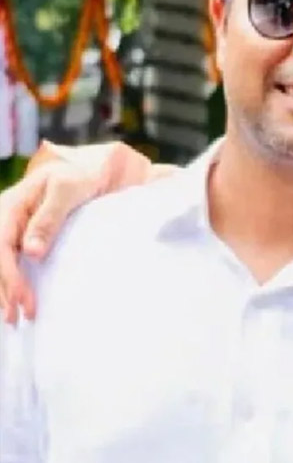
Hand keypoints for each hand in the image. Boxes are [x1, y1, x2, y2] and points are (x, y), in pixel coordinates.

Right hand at [0, 159, 102, 323]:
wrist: (88, 170)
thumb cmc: (79, 176)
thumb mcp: (67, 190)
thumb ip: (49, 217)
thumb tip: (31, 252)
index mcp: (11, 205)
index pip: (1, 246)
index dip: (8, 275)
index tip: (21, 298)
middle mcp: (5, 218)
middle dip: (4, 290)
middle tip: (16, 317)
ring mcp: (11, 229)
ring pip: (0, 262)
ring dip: (3, 291)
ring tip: (12, 318)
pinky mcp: (20, 237)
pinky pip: (9, 260)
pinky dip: (8, 282)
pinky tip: (12, 300)